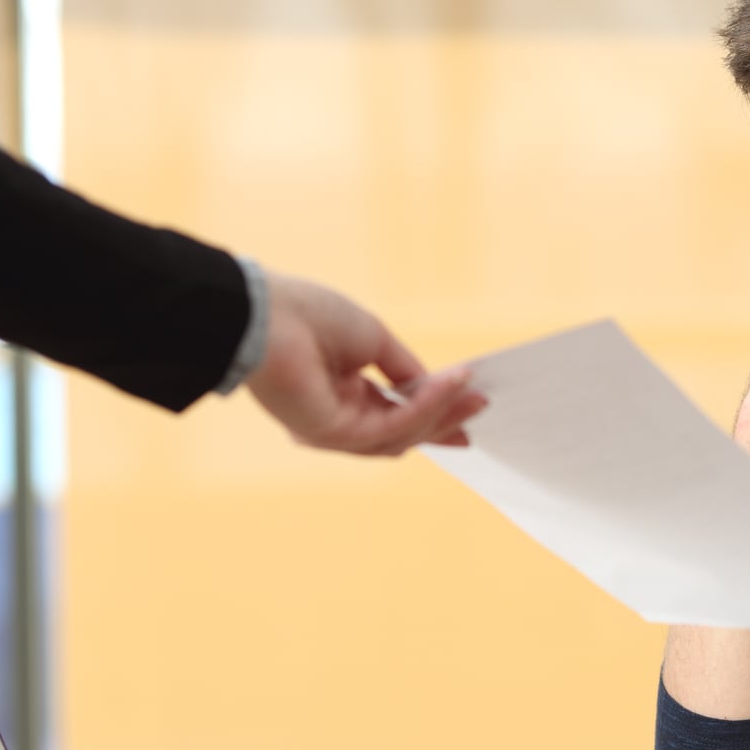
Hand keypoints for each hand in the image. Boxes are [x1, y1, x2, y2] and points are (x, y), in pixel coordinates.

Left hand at [244, 271, 484, 453]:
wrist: (267, 314)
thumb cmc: (310, 315)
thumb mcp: (373, 339)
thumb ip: (405, 369)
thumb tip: (437, 385)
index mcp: (344, 395)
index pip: (395, 414)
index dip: (435, 411)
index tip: (472, 402)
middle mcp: (339, 419)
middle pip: (402, 432)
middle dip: (445, 419)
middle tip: (481, 407)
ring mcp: (333, 431)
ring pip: (400, 435)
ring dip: (441, 414)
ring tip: (473, 395)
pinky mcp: (331, 434)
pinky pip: (390, 426)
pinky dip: (424, 407)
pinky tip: (449, 385)